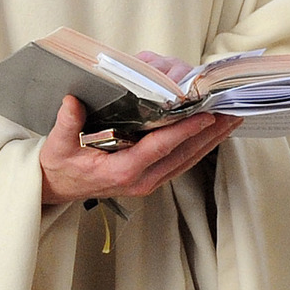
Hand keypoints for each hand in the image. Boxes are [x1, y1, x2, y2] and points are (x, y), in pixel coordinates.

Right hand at [39, 80, 240, 207]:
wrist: (58, 188)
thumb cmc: (59, 166)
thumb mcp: (57, 145)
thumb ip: (66, 124)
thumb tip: (72, 101)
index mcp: (121, 171)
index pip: (159, 148)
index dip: (184, 131)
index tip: (205, 115)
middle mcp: (141, 181)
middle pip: (183, 156)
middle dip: (209, 134)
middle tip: (231, 113)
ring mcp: (148, 182)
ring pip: (187, 161)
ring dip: (210, 141)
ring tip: (231, 121)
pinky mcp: (151, 179)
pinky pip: (181, 163)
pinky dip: (200, 148)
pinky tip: (212, 134)